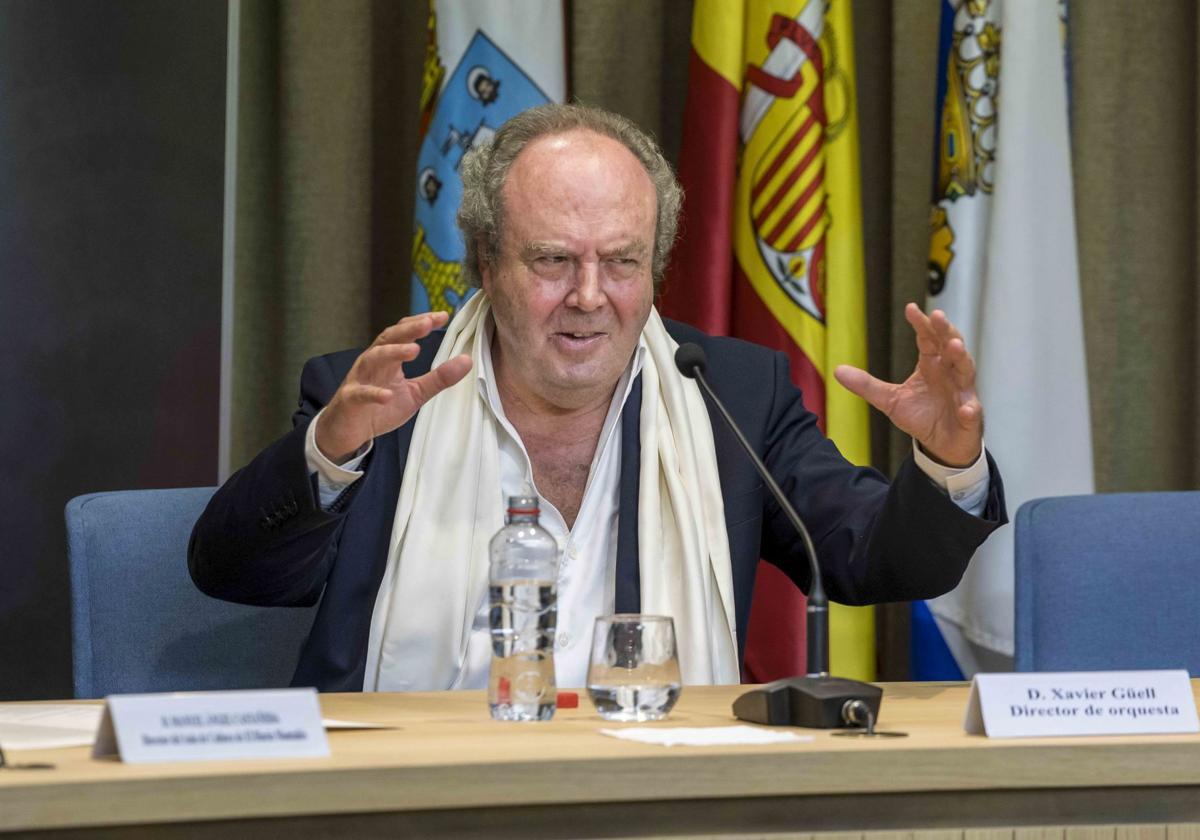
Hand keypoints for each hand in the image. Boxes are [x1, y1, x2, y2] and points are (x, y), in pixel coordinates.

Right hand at [316, 311, 471, 463]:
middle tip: (428, 323)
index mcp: (389, 358)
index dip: (421, 322)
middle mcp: (373, 362)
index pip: (404, 333)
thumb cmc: (380, 407)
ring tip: (414, 350)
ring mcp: (359, 379)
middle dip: (408, 329)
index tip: (442, 315)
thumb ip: (439, 378)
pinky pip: (361, 393)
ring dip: (393, 352)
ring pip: (373, 358)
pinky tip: (387, 395)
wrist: (348, 430)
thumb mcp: (415, 393)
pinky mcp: (350, 399)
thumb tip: (467, 361)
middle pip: (389, 338)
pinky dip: (374, 393)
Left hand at [833, 303, 982, 467]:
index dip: (921, 324)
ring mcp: (962, 392)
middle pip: (950, 346)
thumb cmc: (921, 416)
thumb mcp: (889, 400)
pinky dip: (969, 409)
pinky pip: (971, 411)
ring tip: (955, 347)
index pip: (927, 339)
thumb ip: (867, 385)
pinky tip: (966, 409)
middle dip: (945, 331)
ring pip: (965, 371)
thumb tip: (837, 371)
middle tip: (938, 316)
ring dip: (961, 358)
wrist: (941, 444)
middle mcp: (949, 373)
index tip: (911, 308)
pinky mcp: (970, 416)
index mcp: (931, 365)